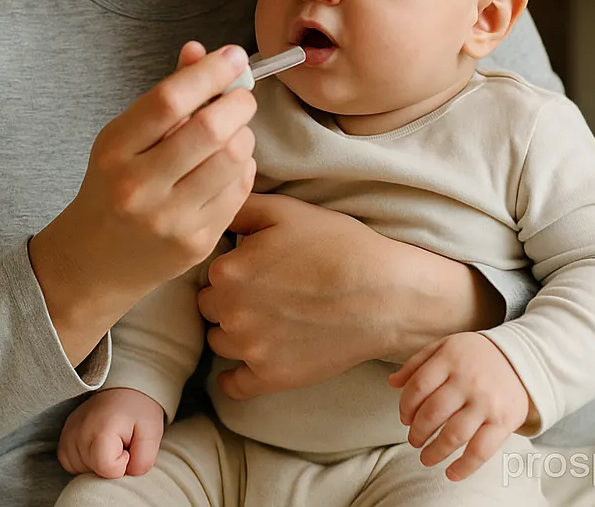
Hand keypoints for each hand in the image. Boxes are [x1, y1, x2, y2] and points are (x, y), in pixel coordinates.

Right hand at [31, 42, 257, 365]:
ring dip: (244, 136)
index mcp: (115, 150)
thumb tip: (200, 52)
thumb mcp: (124, 138)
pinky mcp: (197, 243)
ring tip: (233, 133)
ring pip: (234, 159)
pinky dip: (243, 169)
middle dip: (238, 103)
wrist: (94, 262)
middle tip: (241, 96)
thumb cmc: (112, 187)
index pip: (168, 100)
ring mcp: (170, 219)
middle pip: (209, 130)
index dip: (209, 72)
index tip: (234, 56)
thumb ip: (165, 96)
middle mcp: (139, 186)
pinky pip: (240, 190)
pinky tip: (227, 167)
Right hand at [57, 388, 164, 478]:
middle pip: (93, 472)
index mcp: (101, 430)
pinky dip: (84, 461)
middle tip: (120, 442)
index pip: (107, 470)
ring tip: (109, 442)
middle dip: (110, 464)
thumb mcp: (152, 433)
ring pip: (81, 470)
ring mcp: (68, 434)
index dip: (123, 464)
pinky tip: (96, 447)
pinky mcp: (63, 436)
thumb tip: (127, 475)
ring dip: (97, 464)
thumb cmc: (139, 411)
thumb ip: (143, 461)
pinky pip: (70, 463)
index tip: (128, 446)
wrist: (124, 389)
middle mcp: (78, 432)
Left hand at [198, 194, 502, 398]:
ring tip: (268, 320)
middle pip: (211, 308)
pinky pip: (234, 386)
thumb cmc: (338, 246)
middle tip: (263, 293)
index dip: (231, 269)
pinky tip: (248, 363)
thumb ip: (240, 208)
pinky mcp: (272, 377)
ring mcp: (250, 349)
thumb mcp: (286, 211)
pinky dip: (236, 377)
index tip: (254, 268)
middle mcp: (231, 312)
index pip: (210, 273)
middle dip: (230, 300)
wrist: (384, 294)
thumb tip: (214, 209)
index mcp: (228, 271)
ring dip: (235, 333)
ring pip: (221, 342)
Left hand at [388, 332, 531, 480]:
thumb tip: (392, 383)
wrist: (523, 359)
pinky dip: (464, 467)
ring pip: (453, 435)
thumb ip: (417, 363)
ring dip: (434, 452)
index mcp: (450, 358)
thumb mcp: (446, 346)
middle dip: (417, 432)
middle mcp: (468, 380)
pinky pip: (481, 450)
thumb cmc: (476, 355)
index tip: (405, 418)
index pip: (418, 387)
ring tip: (426, 458)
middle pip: (432, 413)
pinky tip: (451, 473)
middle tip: (414, 440)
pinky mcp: (503, 421)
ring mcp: (486, 402)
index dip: (405, 407)